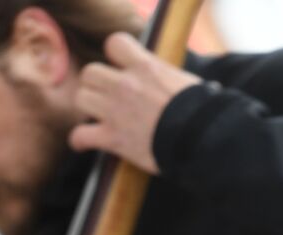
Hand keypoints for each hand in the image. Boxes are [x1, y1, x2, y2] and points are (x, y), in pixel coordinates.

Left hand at [69, 32, 200, 173]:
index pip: (115, 43)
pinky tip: (83, 143)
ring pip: (81, 98)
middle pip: (91, 72)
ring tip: (99, 116)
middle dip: (97, 83)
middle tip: (108, 95)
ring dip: (88, 107)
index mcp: (145, 67)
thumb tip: (170, 80)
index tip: (121, 66)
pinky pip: (80, 135)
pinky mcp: (113, 138)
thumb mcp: (186, 82)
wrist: (202, 141)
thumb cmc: (203, 113)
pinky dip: (80, 140)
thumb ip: (167, 76)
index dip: (115, 55)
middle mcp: (125, 85)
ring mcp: (115, 111)